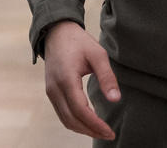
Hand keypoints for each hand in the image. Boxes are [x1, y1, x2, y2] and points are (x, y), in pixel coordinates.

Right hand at [42, 20, 118, 139]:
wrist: (56, 32)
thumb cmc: (78, 42)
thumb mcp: (97, 54)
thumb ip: (107, 77)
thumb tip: (116, 99)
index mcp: (66, 79)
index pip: (80, 110)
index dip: (96, 124)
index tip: (110, 131)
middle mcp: (55, 88)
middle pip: (72, 119)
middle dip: (91, 131)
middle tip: (109, 134)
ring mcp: (50, 91)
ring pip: (65, 120)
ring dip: (83, 129)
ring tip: (101, 131)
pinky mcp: (51, 92)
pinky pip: (62, 113)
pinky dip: (75, 122)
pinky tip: (89, 122)